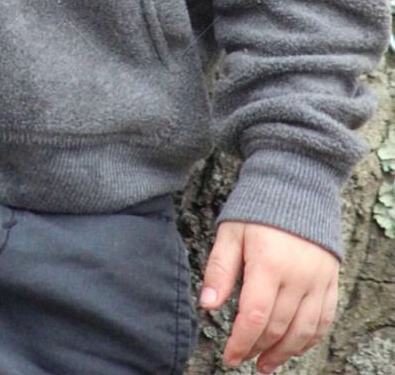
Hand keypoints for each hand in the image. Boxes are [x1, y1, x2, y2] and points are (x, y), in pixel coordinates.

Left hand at [198, 220, 338, 371]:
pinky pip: (324, 320)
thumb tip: (207, 305)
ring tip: (265, 363)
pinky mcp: (331, 280)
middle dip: (257, 347)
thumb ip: (220, 269)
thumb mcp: (230, 232)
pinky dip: (309, 339)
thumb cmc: (258, 206)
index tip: (229, 356)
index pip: (255, 316)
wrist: (296, 183)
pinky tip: (294, 347)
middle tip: (242, 357)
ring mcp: (318, 280)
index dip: (241, 342)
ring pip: (303, 330)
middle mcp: (298, 276)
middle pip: (278, 327)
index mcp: (269, 263)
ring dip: (284, 352)